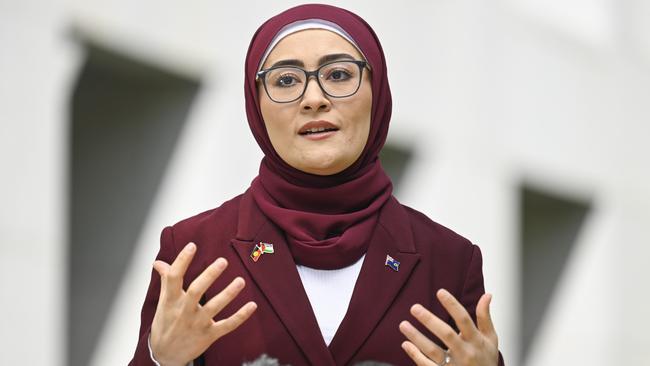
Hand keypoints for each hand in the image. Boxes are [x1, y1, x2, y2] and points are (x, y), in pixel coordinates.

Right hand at [150, 242, 256, 365]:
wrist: (165, 355)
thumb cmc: (166, 324)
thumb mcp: (163, 302)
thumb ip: (166, 281)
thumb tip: (159, 263)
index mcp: (171, 300)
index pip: (174, 278)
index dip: (182, 261)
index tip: (192, 246)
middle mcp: (184, 311)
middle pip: (196, 291)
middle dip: (209, 276)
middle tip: (222, 261)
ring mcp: (197, 324)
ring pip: (214, 308)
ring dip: (228, 294)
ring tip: (240, 281)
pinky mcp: (208, 335)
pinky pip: (227, 325)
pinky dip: (240, 316)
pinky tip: (252, 305)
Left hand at [399, 289, 497, 365]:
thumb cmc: (486, 360)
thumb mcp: (490, 339)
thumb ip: (485, 317)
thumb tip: (487, 295)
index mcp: (476, 340)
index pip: (464, 319)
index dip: (452, 305)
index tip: (440, 292)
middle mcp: (465, 353)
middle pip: (446, 334)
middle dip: (429, 320)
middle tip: (414, 308)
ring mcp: (454, 365)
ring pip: (433, 351)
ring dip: (417, 337)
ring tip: (403, 325)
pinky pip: (428, 365)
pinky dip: (416, 355)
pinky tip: (406, 344)